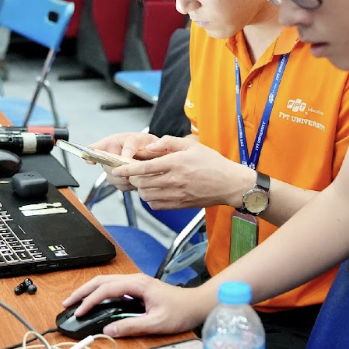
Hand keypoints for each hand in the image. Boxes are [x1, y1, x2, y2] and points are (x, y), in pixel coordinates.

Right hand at [62, 273, 212, 337]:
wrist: (196, 304)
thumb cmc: (181, 310)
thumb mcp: (156, 323)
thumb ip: (131, 326)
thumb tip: (109, 330)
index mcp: (137, 284)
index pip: (105, 290)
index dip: (89, 301)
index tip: (79, 312)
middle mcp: (134, 279)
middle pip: (101, 281)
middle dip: (82, 291)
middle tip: (67, 303)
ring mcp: (136, 282)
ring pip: (106, 282)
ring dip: (89, 291)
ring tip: (76, 302)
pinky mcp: (138, 288)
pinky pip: (113, 287)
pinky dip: (99, 293)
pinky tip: (94, 301)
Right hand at [90, 132, 161, 189]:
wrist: (160, 157)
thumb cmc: (150, 144)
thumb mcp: (143, 138)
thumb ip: (133, 143)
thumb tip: (124, 154)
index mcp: (113, 142)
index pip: (96, 147)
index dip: (90, 154)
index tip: (90, 160)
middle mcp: (111, 155)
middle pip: (106, 166)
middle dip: (119, 168)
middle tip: (130, 168)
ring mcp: (115, 169)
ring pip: (112, 178)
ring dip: (125, 177)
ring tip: (137, 172)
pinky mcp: (121, 180)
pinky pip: (120, 185)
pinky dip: (129, 184)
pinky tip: (137, 178)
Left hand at [110, 136, 253, 209]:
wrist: (230, 184)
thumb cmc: (212, 163)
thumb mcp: (192, 145)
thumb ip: (169, 142)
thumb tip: (149, 146)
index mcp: (176, 163)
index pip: (144, 168)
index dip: (128, 168)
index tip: (118, 168)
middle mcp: (175, 180)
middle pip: (142, 182)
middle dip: (133, 178)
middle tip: (133, 173)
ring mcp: (177, 194)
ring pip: (147, 195)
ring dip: (142, 188)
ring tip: (146, 181)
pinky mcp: (180, 205)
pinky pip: (156, 205)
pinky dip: (151, 199)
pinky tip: (156, 191)